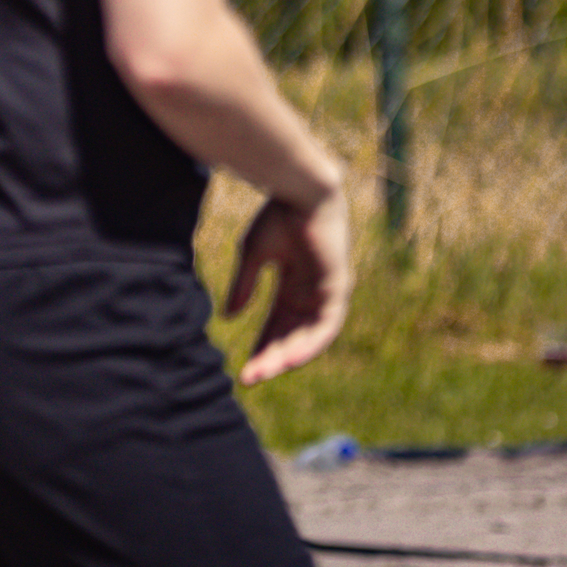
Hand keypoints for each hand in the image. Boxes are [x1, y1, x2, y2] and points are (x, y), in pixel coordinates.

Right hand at [226, 184, 352, 385]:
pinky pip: (326, 325)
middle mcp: (312, 293)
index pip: (277, 325)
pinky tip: (290, 358)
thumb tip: (229, 317)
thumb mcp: (253, 254)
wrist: (299, 187)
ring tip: (266, 372)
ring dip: (287, 356)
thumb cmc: (277, 213)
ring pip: (309, 336)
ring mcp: (326, 292)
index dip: (260, 346)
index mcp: (293, 284)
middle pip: (291, 336)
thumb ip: (244, 285)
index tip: (243, 368)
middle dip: (270, 358)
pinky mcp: (337, 287)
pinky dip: (310, 343)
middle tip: (249, 378)